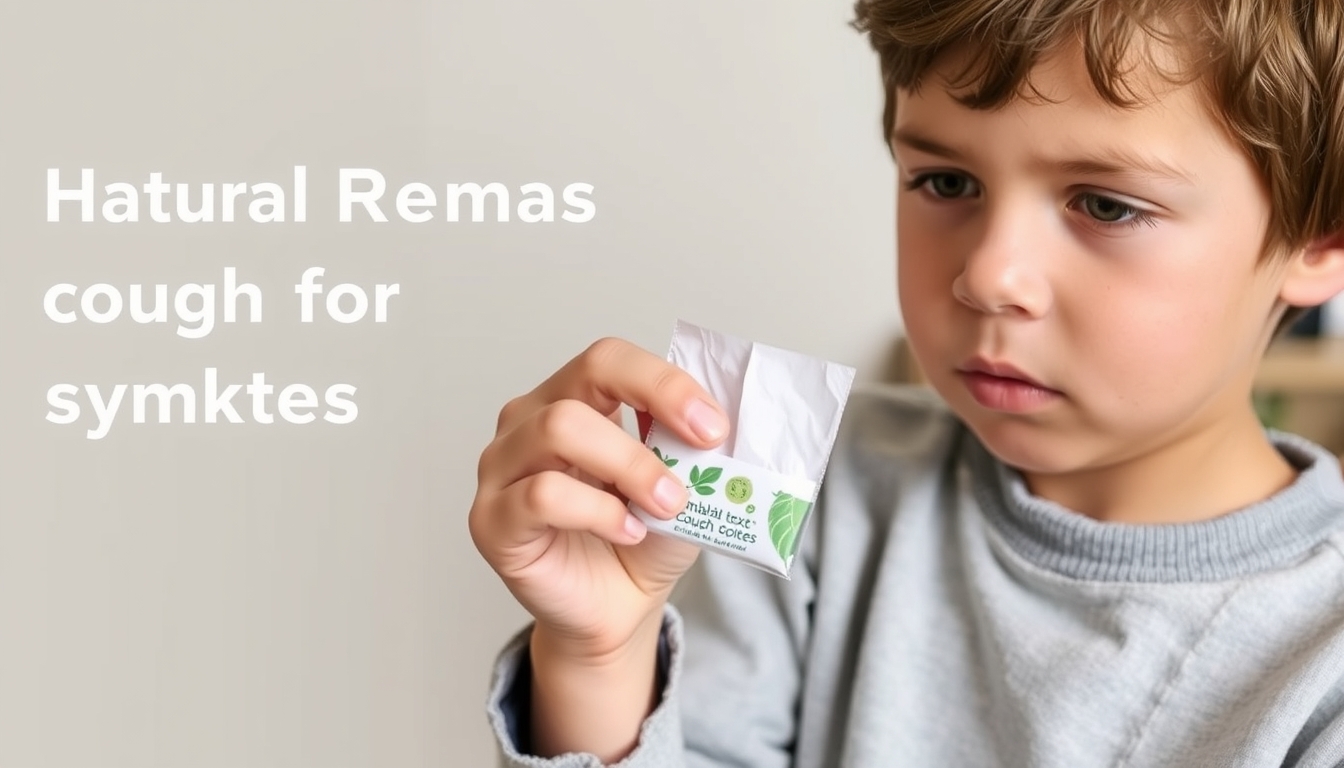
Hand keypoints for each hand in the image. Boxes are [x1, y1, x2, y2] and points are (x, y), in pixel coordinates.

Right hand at [469, 337, 729, 661]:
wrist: (617, 609)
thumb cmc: (642, 539)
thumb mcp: (683, 484)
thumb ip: (691, 446)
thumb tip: (717, 419)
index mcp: (572, 398)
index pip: (607, 360)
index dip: (664, 383)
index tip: (713, 427)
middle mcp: (527, 422)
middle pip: (581, 385)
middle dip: (650, 426)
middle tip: (692, 475)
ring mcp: (501, 468)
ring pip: (557, 430)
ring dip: (628, 468)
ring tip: (665, 507)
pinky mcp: (491, 519)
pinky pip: (541, 495)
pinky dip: (597, 512)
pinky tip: (627, 532)